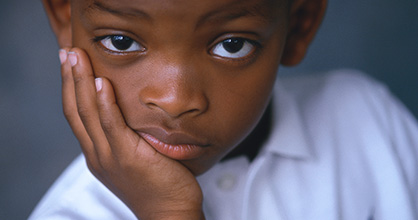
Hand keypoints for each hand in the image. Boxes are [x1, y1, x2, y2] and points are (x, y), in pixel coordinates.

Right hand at [59, 48, 204, 219]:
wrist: (170, 212)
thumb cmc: (158, 185)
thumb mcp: (134, 159)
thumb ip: (126, 138)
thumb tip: (131, 114)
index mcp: (97, 154)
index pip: (76, 116)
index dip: (70, 89)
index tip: (70, 65)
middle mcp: (97, 155)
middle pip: (75, 110)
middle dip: (69, 79)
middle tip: (67, 51)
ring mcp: (109, 156)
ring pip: (88, 113)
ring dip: (80, 82)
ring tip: (77, 56)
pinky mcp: (127, 157)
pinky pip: (111, 125)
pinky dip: (103, 102)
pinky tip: (100, 82)